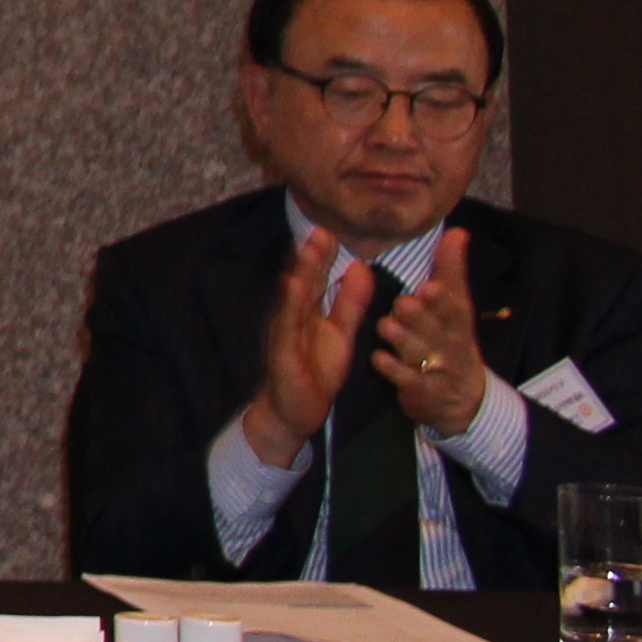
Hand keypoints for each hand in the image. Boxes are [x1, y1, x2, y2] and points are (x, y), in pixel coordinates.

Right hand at [244, 221, 367, 462]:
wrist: (295, 411)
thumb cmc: (315, 370)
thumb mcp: (340, 332)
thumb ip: (349, 302)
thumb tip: (359, 267)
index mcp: (308, 313)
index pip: (316, 280)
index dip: (323, 256)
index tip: (330, 230)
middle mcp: (292, 319)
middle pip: (303, 284)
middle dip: (311, 258)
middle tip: (320, 230)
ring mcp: (284, 335)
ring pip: (293, 302)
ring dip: (300, 275)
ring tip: (307, 251)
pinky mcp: (283, 354)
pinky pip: (288, 329)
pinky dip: (290, 307)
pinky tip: (294, 288)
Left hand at [371, 228, 487, 438]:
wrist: (462, 399)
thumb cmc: (451, 340)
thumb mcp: (457, 307)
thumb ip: (452, 271)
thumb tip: (457, 231)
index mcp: (456, 322)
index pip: (454, 309)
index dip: (443, 299)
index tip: (430, 286)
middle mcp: (449, 345)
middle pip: (437, 331)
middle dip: (422, 318)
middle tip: (404, 303)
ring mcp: (436, 370)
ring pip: (419, 354)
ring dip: (403, 340)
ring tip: (386, 326)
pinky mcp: (421, 391)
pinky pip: (407, 381)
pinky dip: (394, 370)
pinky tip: (378, 359)